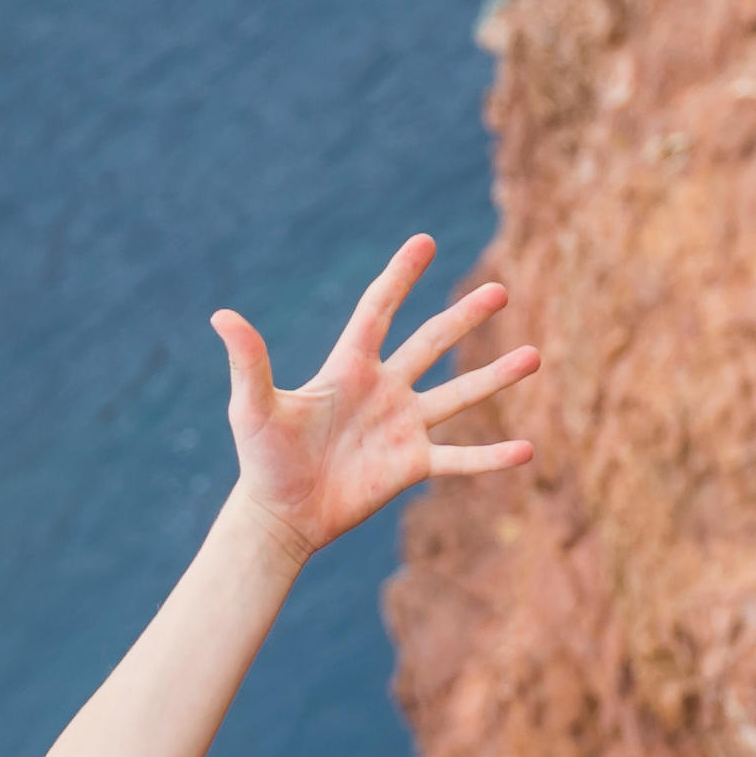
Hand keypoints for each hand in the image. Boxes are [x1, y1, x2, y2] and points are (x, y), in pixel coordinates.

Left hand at [213, 236, 539, 558]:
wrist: (279, 515)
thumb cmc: (262, 459)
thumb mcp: (253, 408)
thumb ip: (248, 362)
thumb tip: (221, 316)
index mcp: (348, 368)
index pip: (379, 311)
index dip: (399, 276)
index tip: (425, 241)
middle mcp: (383, 390)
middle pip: (431, 343)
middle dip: (464, 317)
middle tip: (500, 289)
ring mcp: (402, 427)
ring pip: (458, 395)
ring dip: (495, 376)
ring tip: (534, 356)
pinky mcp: (411, 466)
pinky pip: (459, 458)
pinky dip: (490, 457)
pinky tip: (527, 450)